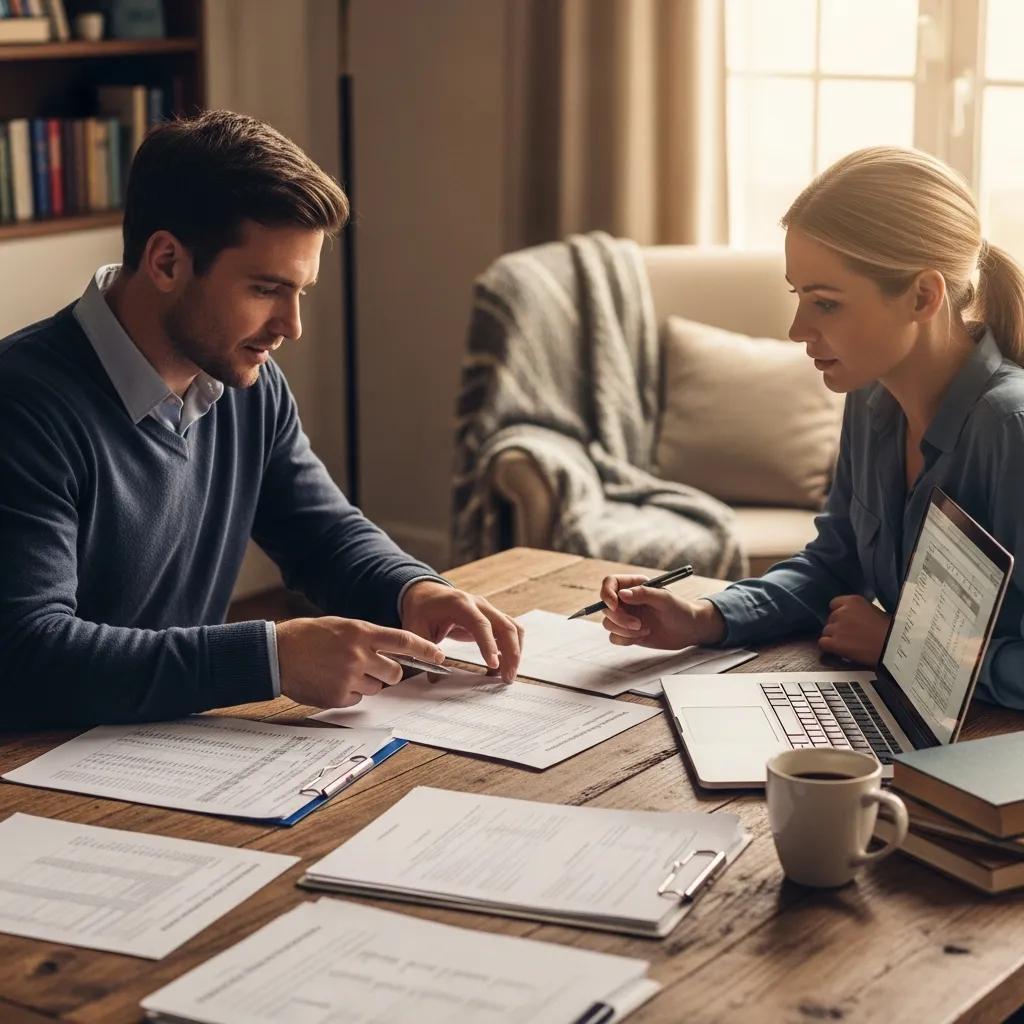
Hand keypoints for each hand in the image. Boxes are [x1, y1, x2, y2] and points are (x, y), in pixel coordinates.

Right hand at [276, 616, 445, 708]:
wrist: (276, 653)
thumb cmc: (308, 637)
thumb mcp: (342, 626)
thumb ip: (367, 638)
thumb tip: (392, 652)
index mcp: (361, 632)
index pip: (404, 641)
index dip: (426, 649)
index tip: (440, 656)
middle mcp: (358, 655)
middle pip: (395, 672)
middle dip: (390, 672)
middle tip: (373, 667)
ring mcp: (349, 677)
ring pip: (377, 688)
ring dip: (367, 683)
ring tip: (342, 671)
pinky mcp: (338, 697)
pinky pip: (358, 700)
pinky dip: (350, 694)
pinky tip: (331, 681)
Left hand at [400, 580, 523, 682]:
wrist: (426, 594)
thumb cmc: (421, 611)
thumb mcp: (414, 629)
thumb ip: (424, 651)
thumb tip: (435, 678)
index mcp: (459, 604)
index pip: (481, 624)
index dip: (489, 644)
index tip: (493, 665)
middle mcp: (479, 604)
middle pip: (505, 626)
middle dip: (511, 653)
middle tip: (507, 678)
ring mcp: (488, 609)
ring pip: (513, 628)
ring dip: (515, 652)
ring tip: (507, 676)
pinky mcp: (491, 617)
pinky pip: (509, 631)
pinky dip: (511, 648)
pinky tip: (503, 666)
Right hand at [599, 574, 725, 648]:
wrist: (689, 630)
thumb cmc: (680, 609)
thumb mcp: (665, 599)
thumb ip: (644, 594)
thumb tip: (621, 594)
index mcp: (634, 585)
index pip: (609, 583)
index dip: (607, 593)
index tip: (614, 605)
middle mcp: (626, 601)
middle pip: (605, 607)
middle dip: (619, 618)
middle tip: (638, 624)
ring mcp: (626, 617)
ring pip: (608, 623)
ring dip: (623, 630)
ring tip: (644, 629)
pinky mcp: (627, 633)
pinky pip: (614, 638)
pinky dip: (625, 639)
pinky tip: (643, 636)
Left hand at [818, 595, 890, 665]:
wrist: (893, 645)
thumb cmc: (890, 630)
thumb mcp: (873, 611)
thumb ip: (858, 611)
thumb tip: (851, 618)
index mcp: (852, 601)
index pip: (834, 604)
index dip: (840, 613)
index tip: (847, 621)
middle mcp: (841, 611)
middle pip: (830, 619)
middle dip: (838, 626)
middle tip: (850, 635)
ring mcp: (837, 627)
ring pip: (826, 631)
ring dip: (834, 638)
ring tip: (848, 645)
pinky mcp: (834, 642)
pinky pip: (822, 643)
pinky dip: (829, 647)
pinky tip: (839, 651)